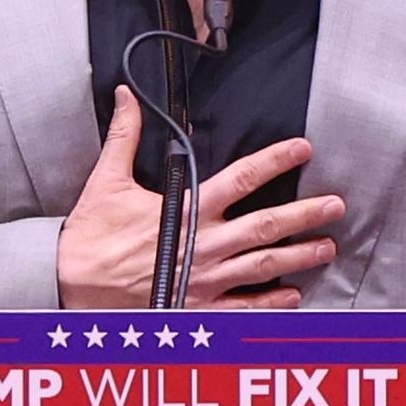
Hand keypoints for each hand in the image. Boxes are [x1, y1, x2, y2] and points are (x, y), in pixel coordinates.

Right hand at [56, 87, 342, 310]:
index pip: (240, 179)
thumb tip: (124, 96)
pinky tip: (295, 296)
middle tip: (336, 206)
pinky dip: (271, 303)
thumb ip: (125, 136)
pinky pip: (243, 307)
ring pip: (264, 267)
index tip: (303, 149)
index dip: (275, 161)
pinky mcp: (197, 309)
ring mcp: (204, 280)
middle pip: (266, 226)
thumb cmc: (90, 236)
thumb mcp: (107, 180)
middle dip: (305, 215)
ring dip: (300, 257)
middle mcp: (203, 245)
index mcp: (185, 210)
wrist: (69, 286)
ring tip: (328, 248)